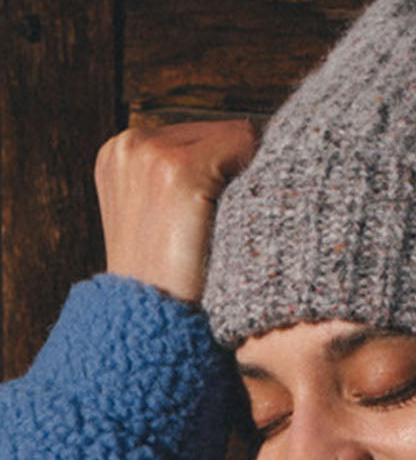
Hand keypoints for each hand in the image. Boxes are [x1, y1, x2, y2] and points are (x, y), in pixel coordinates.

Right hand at [94, 120, 256, 303]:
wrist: (151, 328)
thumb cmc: (171, 289)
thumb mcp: (163, 225)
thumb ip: (186, 185)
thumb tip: (248, 149)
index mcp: (119, 153)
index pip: (197, 136)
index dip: (222, 174)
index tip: (214, 220)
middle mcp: (129, 143)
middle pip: (219, 131)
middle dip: (232, 172)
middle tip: (221, 231)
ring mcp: (149, 153)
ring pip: (236, 137)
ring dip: (244, 180)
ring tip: (224, 231)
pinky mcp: (175, 170)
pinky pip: (243, 145)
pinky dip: (252, 182)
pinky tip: (236, 224)